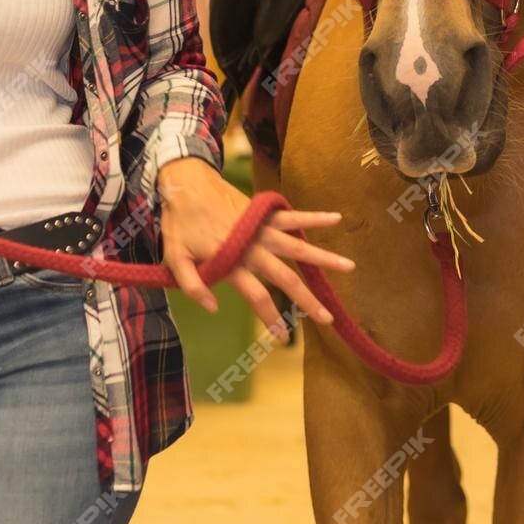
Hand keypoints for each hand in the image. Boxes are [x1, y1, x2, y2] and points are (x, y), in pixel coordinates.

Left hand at [155, 158, 353, 338]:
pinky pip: (293, 216)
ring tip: (348, 267)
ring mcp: (262, 228)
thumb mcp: (174, 259)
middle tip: (328, 318)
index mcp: (232, 262)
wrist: (185, 184)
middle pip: (286, 278)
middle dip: (308, 300)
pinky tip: (336, 219)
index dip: (271, 319)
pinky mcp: (265, 212)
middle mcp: (252, 247)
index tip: (285, 339)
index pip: (257, 297)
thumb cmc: (179, 223)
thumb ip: (193, 286)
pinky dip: (314, 217)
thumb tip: (213, 309)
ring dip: (323, 258)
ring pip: (298, 247)